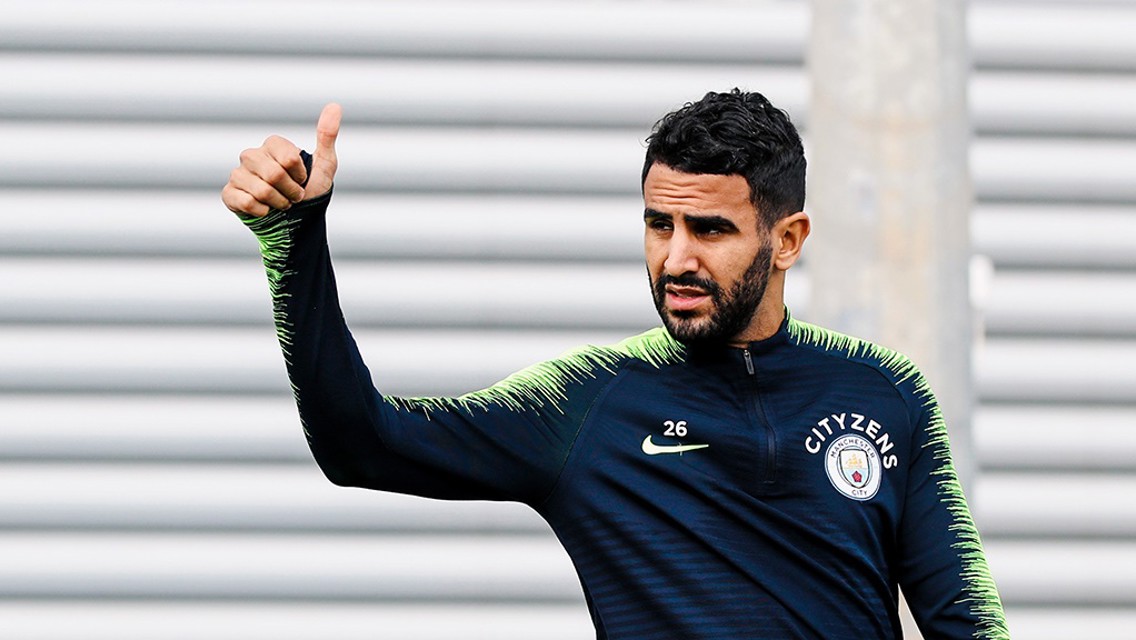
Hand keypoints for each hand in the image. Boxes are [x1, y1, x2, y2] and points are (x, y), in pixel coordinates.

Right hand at [222, 103, 341, 216]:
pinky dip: (262, 212)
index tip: (302, 180)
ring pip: (261, 190)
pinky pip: (246, 202)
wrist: (298, 221)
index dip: (300, 175)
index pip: (288, 158)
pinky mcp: (230, 193)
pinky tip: (265, 210)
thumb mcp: (325, 164)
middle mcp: (252, 156)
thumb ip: (327, 135)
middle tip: (295, 196)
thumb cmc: (311, 191)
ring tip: (281, 204)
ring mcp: (238, 174)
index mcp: (272, 145)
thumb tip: (335, 105)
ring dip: (279, 203)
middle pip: (274, 174)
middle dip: (291, 192)